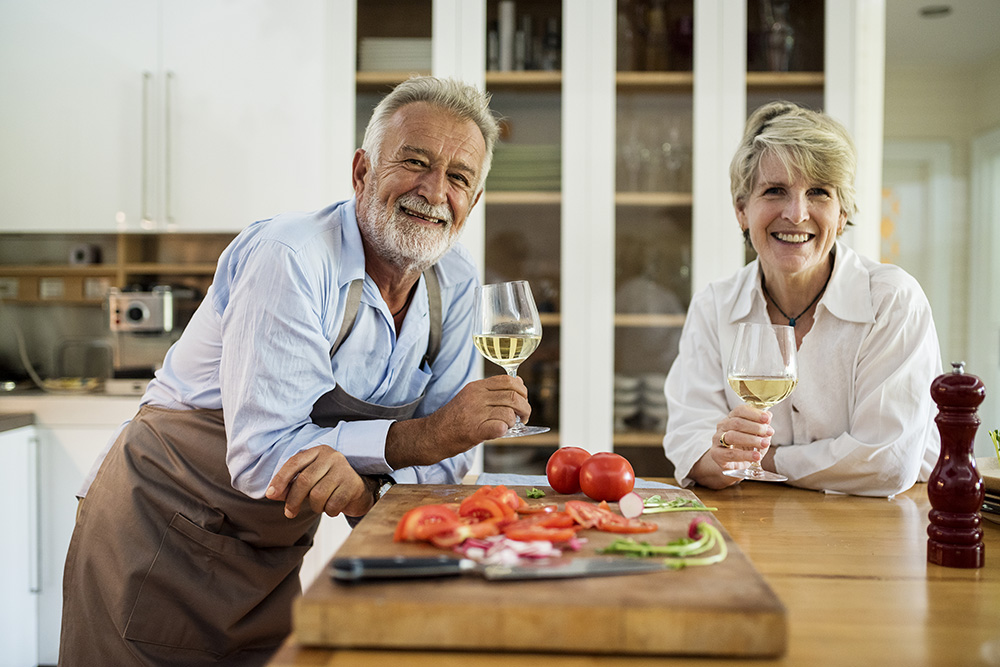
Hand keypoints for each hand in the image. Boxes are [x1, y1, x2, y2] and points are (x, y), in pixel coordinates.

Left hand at [265, 445, 370, 518]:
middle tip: (289, 513)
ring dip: (315, 506)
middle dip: (293, 500)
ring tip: (321, 505)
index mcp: (318, 451)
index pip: (294, 463)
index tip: (270, 495)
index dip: (280, 479)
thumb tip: (272, 494)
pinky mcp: (353, 484)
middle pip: (304, 480)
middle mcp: (332, 457)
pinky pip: (332, 504)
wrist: (359, 490)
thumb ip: (291, 485)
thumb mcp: (309, 481)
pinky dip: (329, 511)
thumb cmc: (329, 485)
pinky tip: (333, 506)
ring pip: (317, 495)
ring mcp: (344, 469)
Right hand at [385, 374, 529, 468]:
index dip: (522, 390)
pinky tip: (498, 431)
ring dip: (514, 422)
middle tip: (524, 416)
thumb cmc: (454, 418)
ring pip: (509, 413)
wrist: (433, 435)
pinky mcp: (475, 430)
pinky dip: (504, 430)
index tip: (523, 399)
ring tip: (508, 426)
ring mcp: (475, 413)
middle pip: (513, 396)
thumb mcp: (471, 396)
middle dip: (525, 408)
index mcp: (477, 387)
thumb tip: (519, 382)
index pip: (508, 380)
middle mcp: (476, 397)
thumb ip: (493, 390)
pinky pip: (500, 427)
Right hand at [691, 404, 774, 488]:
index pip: (740, 410)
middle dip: (755, 427)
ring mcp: (717, 439)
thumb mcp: (757, 436)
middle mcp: (722, 426)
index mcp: (731, 418)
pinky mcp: (716, 454)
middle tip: (769, 432)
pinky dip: (745, 455)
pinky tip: (756, 456)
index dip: (754, 413)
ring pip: (732, 436)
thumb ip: (762, 426)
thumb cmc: (745, 447)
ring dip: (751, 440)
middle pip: (736, 422)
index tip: (767, 419)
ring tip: (764, 444)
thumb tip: (769, 416)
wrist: (734, 464)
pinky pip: (731, 454)